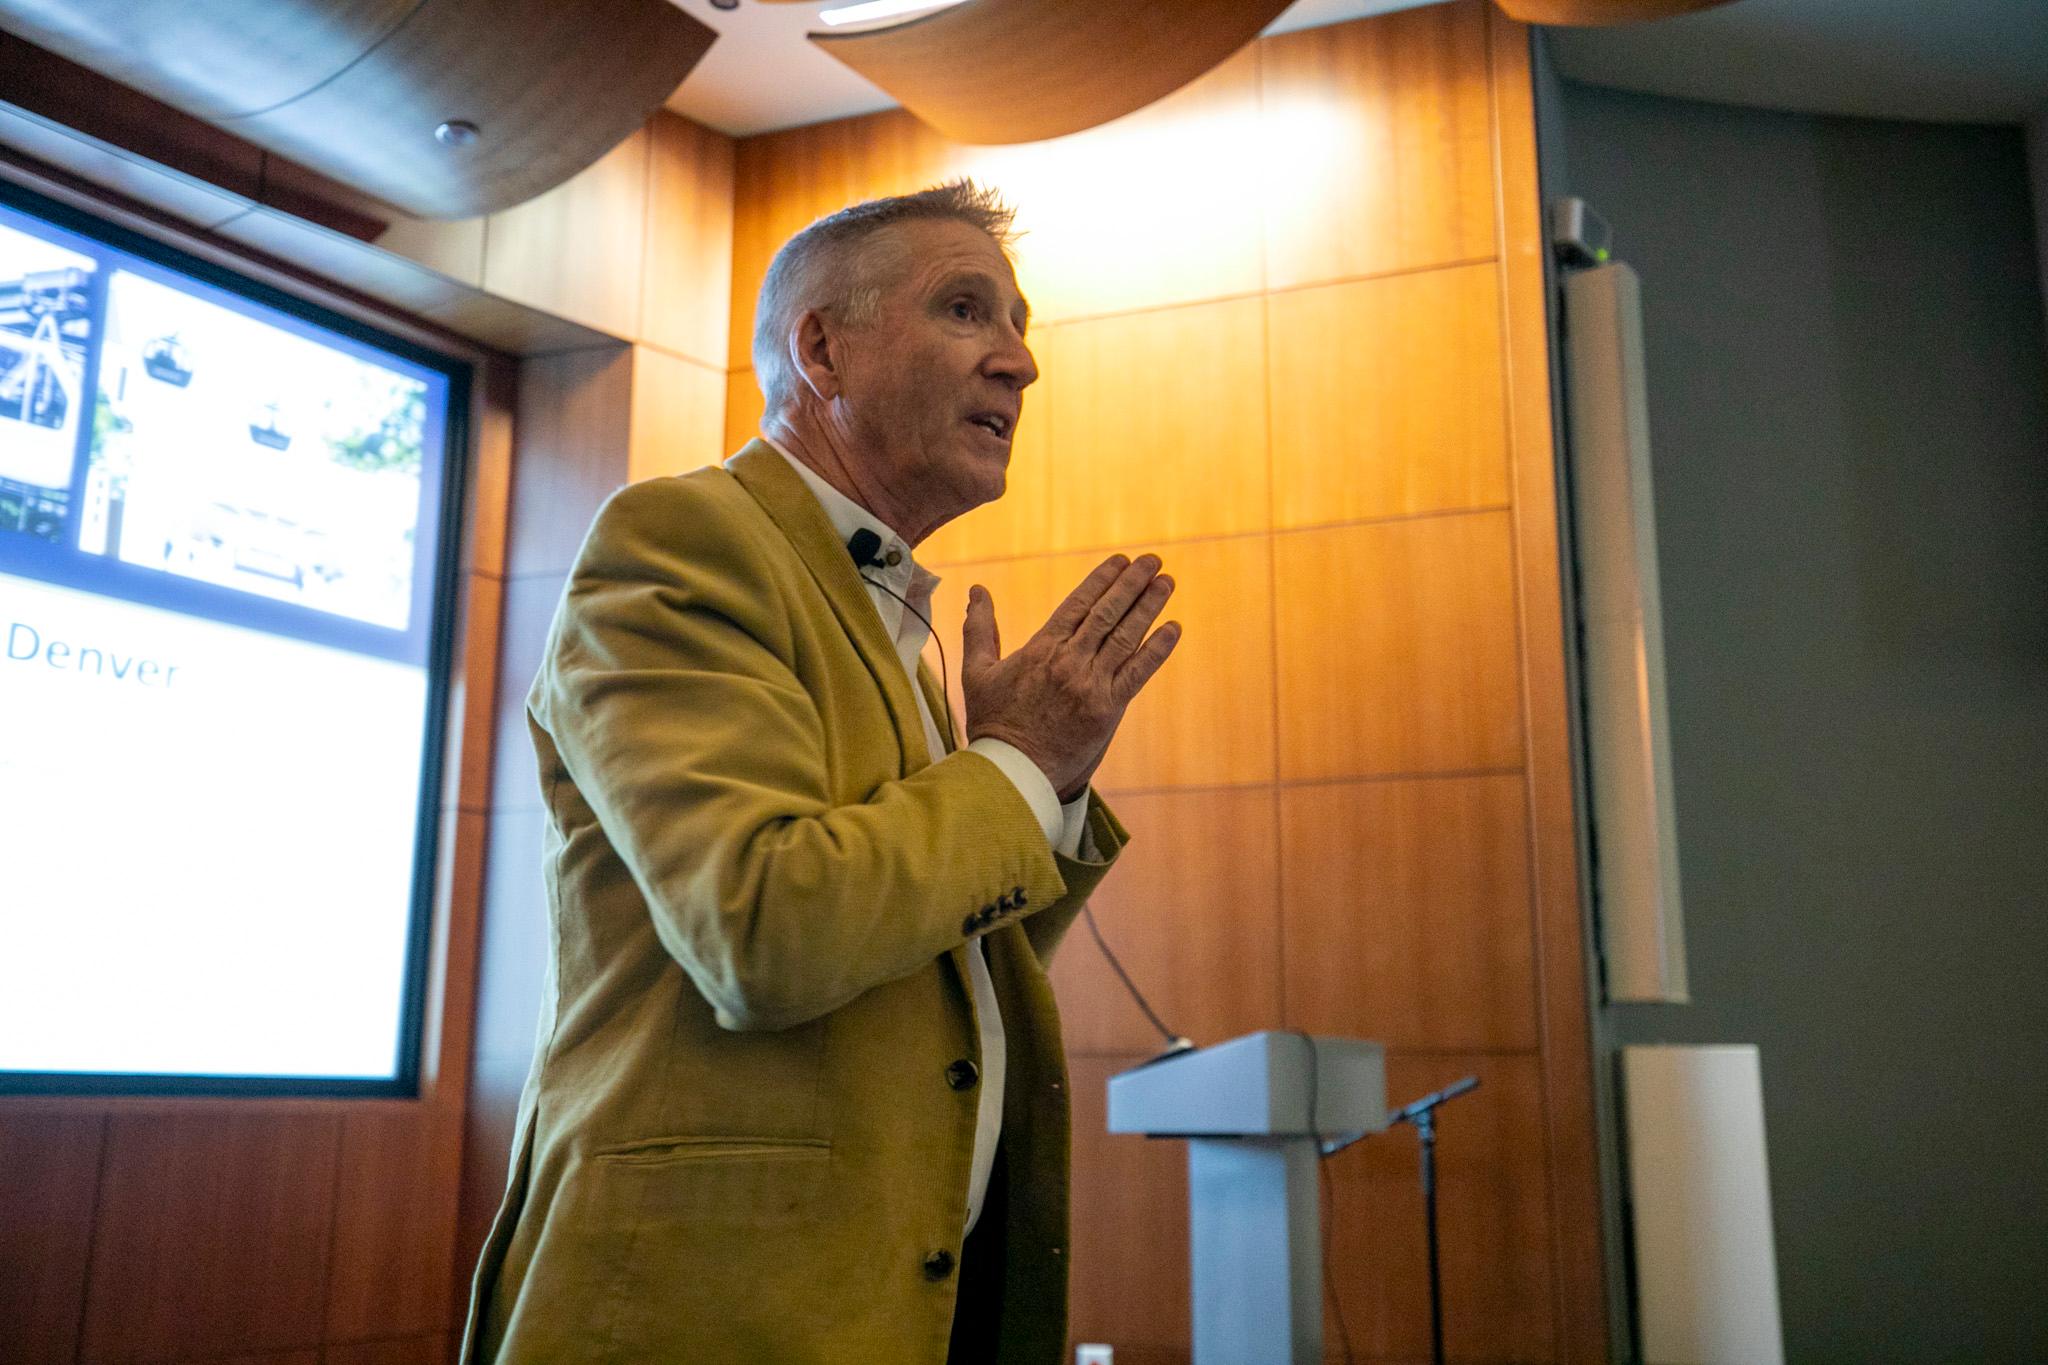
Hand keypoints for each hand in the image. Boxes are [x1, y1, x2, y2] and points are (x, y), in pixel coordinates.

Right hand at [961, 554, 1181, 800]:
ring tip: (1166, 583)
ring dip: (1149, 607)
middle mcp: (1069, 661)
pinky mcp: (1107, 709)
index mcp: (1041, 648)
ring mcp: (1090, 684)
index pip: (1078, 603)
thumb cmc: (992, 722)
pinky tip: (1173, 628)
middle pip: (1107, 613)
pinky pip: (1137, 672)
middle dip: (1132, 584)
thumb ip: (979, 628)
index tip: (1121, 560)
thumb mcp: (976, 671)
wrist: (1011, 771)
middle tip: (1152, 561)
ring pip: (1126, 637)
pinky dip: (1157, 649)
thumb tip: (977, 590)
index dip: (1103, 579)